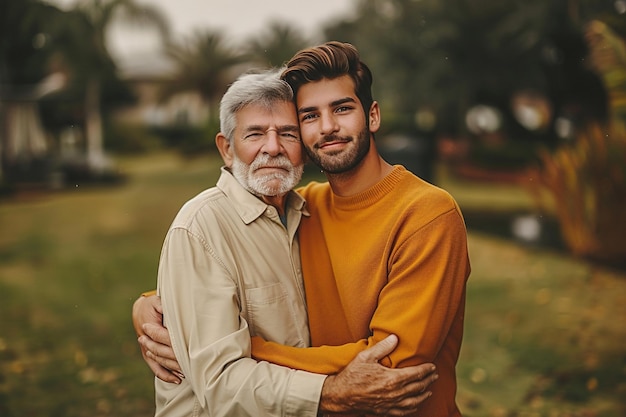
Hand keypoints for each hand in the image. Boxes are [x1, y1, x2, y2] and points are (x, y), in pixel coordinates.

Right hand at [132, 295, 182, 383]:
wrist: (139, 310)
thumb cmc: (152, 305)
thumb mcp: (158, 302)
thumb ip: (165, 306)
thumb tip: (175, 310)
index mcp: (150, 328)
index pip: (165, 339)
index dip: (177, 346)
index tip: (188, 351)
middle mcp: (147, 342)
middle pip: (163, 355)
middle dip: (176, 361)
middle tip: (191, 366)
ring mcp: (146, 350)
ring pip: (159, 364)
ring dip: (172, 371)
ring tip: (185, 376)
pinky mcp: (148, 354)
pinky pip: (155, 368)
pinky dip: (165, 375)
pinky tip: (176, 379)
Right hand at [319, 335, 436, 415]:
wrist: (341, 395)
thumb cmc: (352, 375)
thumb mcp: (366, 357)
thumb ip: (382, 347)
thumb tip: (395, 338)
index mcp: (392, 379)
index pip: (416, 374)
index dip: (426, 370)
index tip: (432, 366)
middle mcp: (394, 393)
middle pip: (418, 387)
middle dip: (428, 381)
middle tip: (435, 376)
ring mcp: (391, 404)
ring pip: (414, 401)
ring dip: (424, 395)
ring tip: (429, 390)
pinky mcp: (385, 411)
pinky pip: (404, 412)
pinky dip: (413, 408)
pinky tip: (415, 405)